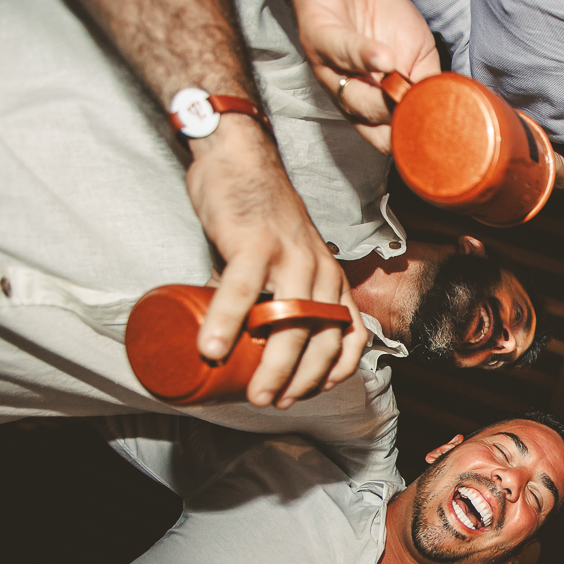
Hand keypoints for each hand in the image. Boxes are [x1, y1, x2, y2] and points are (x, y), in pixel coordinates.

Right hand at [186, 116, 366, 406]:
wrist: (241, 159)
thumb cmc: (260, 216)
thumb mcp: (285, 261)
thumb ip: (272, 297)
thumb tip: (242, 341)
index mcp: (333, 279)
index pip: (350, 337)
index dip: (332, 373)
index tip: (305, 394)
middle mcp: (321, 271)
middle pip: (320, 339)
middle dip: (300, 381)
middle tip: (272, 404)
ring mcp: (291, 257)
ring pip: (290, 324)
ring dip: (273, 365)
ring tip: (252, 394)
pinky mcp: (255, 244)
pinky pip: (242, 292)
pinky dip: (227, 323)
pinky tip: (212, 349)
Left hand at [293, 0, 440, 153]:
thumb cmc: (388, 22)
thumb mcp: (419, 57)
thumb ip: (430, 85)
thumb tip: (448, 110)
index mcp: (373, 106)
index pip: (391, 142)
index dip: (413, 146)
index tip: (436, 141)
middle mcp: (349, 97)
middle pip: (374, 128)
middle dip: (401, 125)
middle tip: (422, 113)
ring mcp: (330, 71)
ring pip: (355, 100)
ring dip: (382, 100)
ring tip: (402, 88)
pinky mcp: (318, 37)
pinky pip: (340, 52)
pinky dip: (365, 56)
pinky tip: (384, 59)